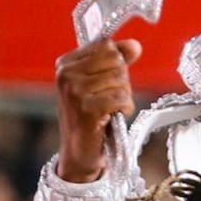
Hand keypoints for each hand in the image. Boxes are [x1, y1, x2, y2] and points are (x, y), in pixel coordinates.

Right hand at [54, 37, 142, 182]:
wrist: (79, 156)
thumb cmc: (91, 120)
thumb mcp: (99, 85)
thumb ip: (115, 62)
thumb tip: (135, 45)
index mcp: (66, 63)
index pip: (106, 45)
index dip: (117, 64)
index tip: (107, 83)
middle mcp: (66, 74)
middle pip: (115, 60)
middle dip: (122, 81)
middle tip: (111, 101)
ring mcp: (74, 91)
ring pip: (120, 79)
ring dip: (124, 97)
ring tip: (111, 111)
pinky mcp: (86, 108)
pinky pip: (121, 98)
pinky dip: (125, 109)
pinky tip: (115, 118)